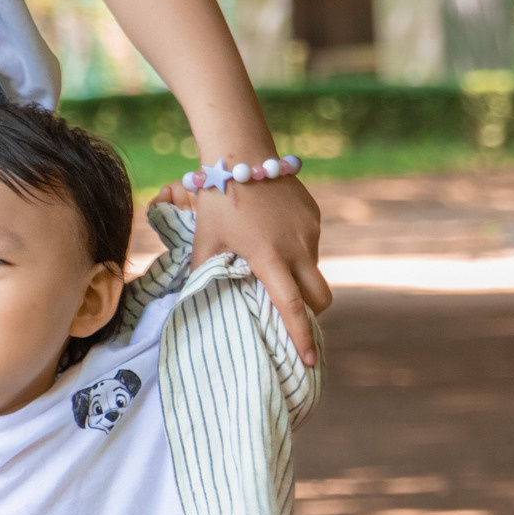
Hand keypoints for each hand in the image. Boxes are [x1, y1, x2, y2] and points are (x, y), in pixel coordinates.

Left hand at [187, 172, 329, 364]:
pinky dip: (299, 253)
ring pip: (315, 270)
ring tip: (273, 267)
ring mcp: (309, 231)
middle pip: (320, 297)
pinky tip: (275, 238)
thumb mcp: (204, 242)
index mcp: (269, 258)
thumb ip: (203, 275)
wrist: (241, 153)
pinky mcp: (314, 216)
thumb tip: (193, 303)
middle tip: (294, 317)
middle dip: (312, 314)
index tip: (309, 360)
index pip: (292, 308)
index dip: (302, 337)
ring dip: (301, 279)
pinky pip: (311, 245)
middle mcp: (296, 247)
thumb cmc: (217, 201)